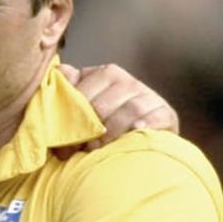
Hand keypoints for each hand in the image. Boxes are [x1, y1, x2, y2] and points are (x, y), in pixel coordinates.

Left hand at [60, 62, 178, 148]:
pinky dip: (144, 125)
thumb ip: (70, 87)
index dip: (69, 118)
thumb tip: (57, 72)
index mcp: (106, 74)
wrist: (142, 138)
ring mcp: (149, 97)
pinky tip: (135, 132)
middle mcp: (128, 82)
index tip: (59, 139)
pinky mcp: (165, 114)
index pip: (83, 92)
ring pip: (127, 112)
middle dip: (86, 130)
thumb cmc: (106, 121)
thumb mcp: (86, 101)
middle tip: (77, 149)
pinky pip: (155, 118)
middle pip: (101, 105)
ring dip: (109, 134)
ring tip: (97, 149)